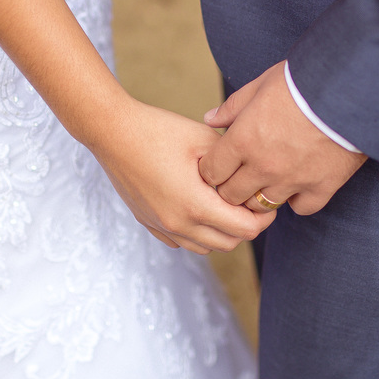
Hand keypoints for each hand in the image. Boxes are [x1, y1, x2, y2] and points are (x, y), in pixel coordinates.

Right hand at [89, 100, 275, 253]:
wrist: (112, 131)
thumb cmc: (158, 130)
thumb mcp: (204, 139)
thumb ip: (233, 163)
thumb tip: (254, 176)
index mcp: (196, 205)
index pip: (245, 229)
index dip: (263, 217)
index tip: (266, 200)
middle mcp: (178, 224)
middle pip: (229, 243)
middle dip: (246, 226)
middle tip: (250, 202)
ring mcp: (161, 226)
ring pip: (205, 247)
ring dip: (222, 232)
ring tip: (225, 205)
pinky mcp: (149, 223)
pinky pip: (182, 242)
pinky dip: (197, 232)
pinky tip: (198, 208)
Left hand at [199, 62, 366, 214]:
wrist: (352, 88)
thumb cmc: (304, 81)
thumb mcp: (262, 85)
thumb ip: (233, 107)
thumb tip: (210, 120)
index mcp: (243, 139)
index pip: (210, 173)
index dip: (211, 170)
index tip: (221, 163)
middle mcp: (263, 166)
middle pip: (231, 196)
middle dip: (231, 187)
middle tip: (240, 175)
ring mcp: (292, 180)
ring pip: (262, 206)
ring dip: (261, 195)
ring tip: (268, 179)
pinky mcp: (321, 187)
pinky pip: (301, 208)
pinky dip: (298, 200)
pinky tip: (299, 183)